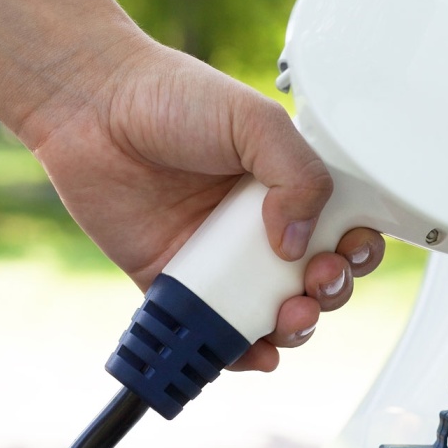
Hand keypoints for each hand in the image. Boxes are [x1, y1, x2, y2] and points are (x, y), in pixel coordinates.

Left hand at [29, 36, 385, 371]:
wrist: (91, 108)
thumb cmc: (168, 95)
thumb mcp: (253, 119)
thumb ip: (299, 173)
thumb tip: (299, 243)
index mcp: (284, 182)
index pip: (340, 227)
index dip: (356, 249)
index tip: (350, 251)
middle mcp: (255, 223)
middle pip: (313, 278)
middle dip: (329, 292)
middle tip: (316, 282)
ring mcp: (216, 257)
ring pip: (270, 312)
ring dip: (294, 327)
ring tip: (289, 318)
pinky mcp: (173, 283)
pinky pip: (212, 328)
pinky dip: (238, 351)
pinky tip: (255, 351)